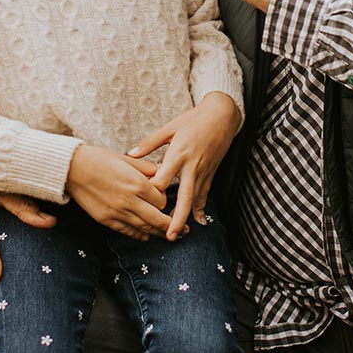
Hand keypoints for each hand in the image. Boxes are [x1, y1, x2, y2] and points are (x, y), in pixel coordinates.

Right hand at [65, 145, 170, 240]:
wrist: (73, 169)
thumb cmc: (99, 158)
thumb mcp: (126, 158)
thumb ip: (146, 168)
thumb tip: (162, 171)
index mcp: (136, 183)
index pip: (162, 200)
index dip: (167, 201)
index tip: (167, 199)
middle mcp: (129, 200)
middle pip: (157, 219)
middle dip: (172, 225)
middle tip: (184, 231)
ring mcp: (117, 212)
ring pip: (144, 228)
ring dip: (158, 233)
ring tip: (169, 236)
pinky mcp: (106, 220)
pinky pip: (127, 231)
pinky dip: (139, 235)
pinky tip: (146, 235)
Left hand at [128, 92, 240, 239]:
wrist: (221, 116)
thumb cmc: (194, 119)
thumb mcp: (170, 127)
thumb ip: (150, 143)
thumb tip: (131, 154)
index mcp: (178, 154)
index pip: (163, 179)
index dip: (152, 191)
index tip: (141, 201)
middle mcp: (192, 166)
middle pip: (184, 197)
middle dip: (177, 218)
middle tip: (169, 235)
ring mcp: (203, 171)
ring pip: (195, 199)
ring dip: (186, 217)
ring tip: (177, 233)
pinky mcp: (210, 173)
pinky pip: (205, 194)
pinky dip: (201, 208)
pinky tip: (199, 221)